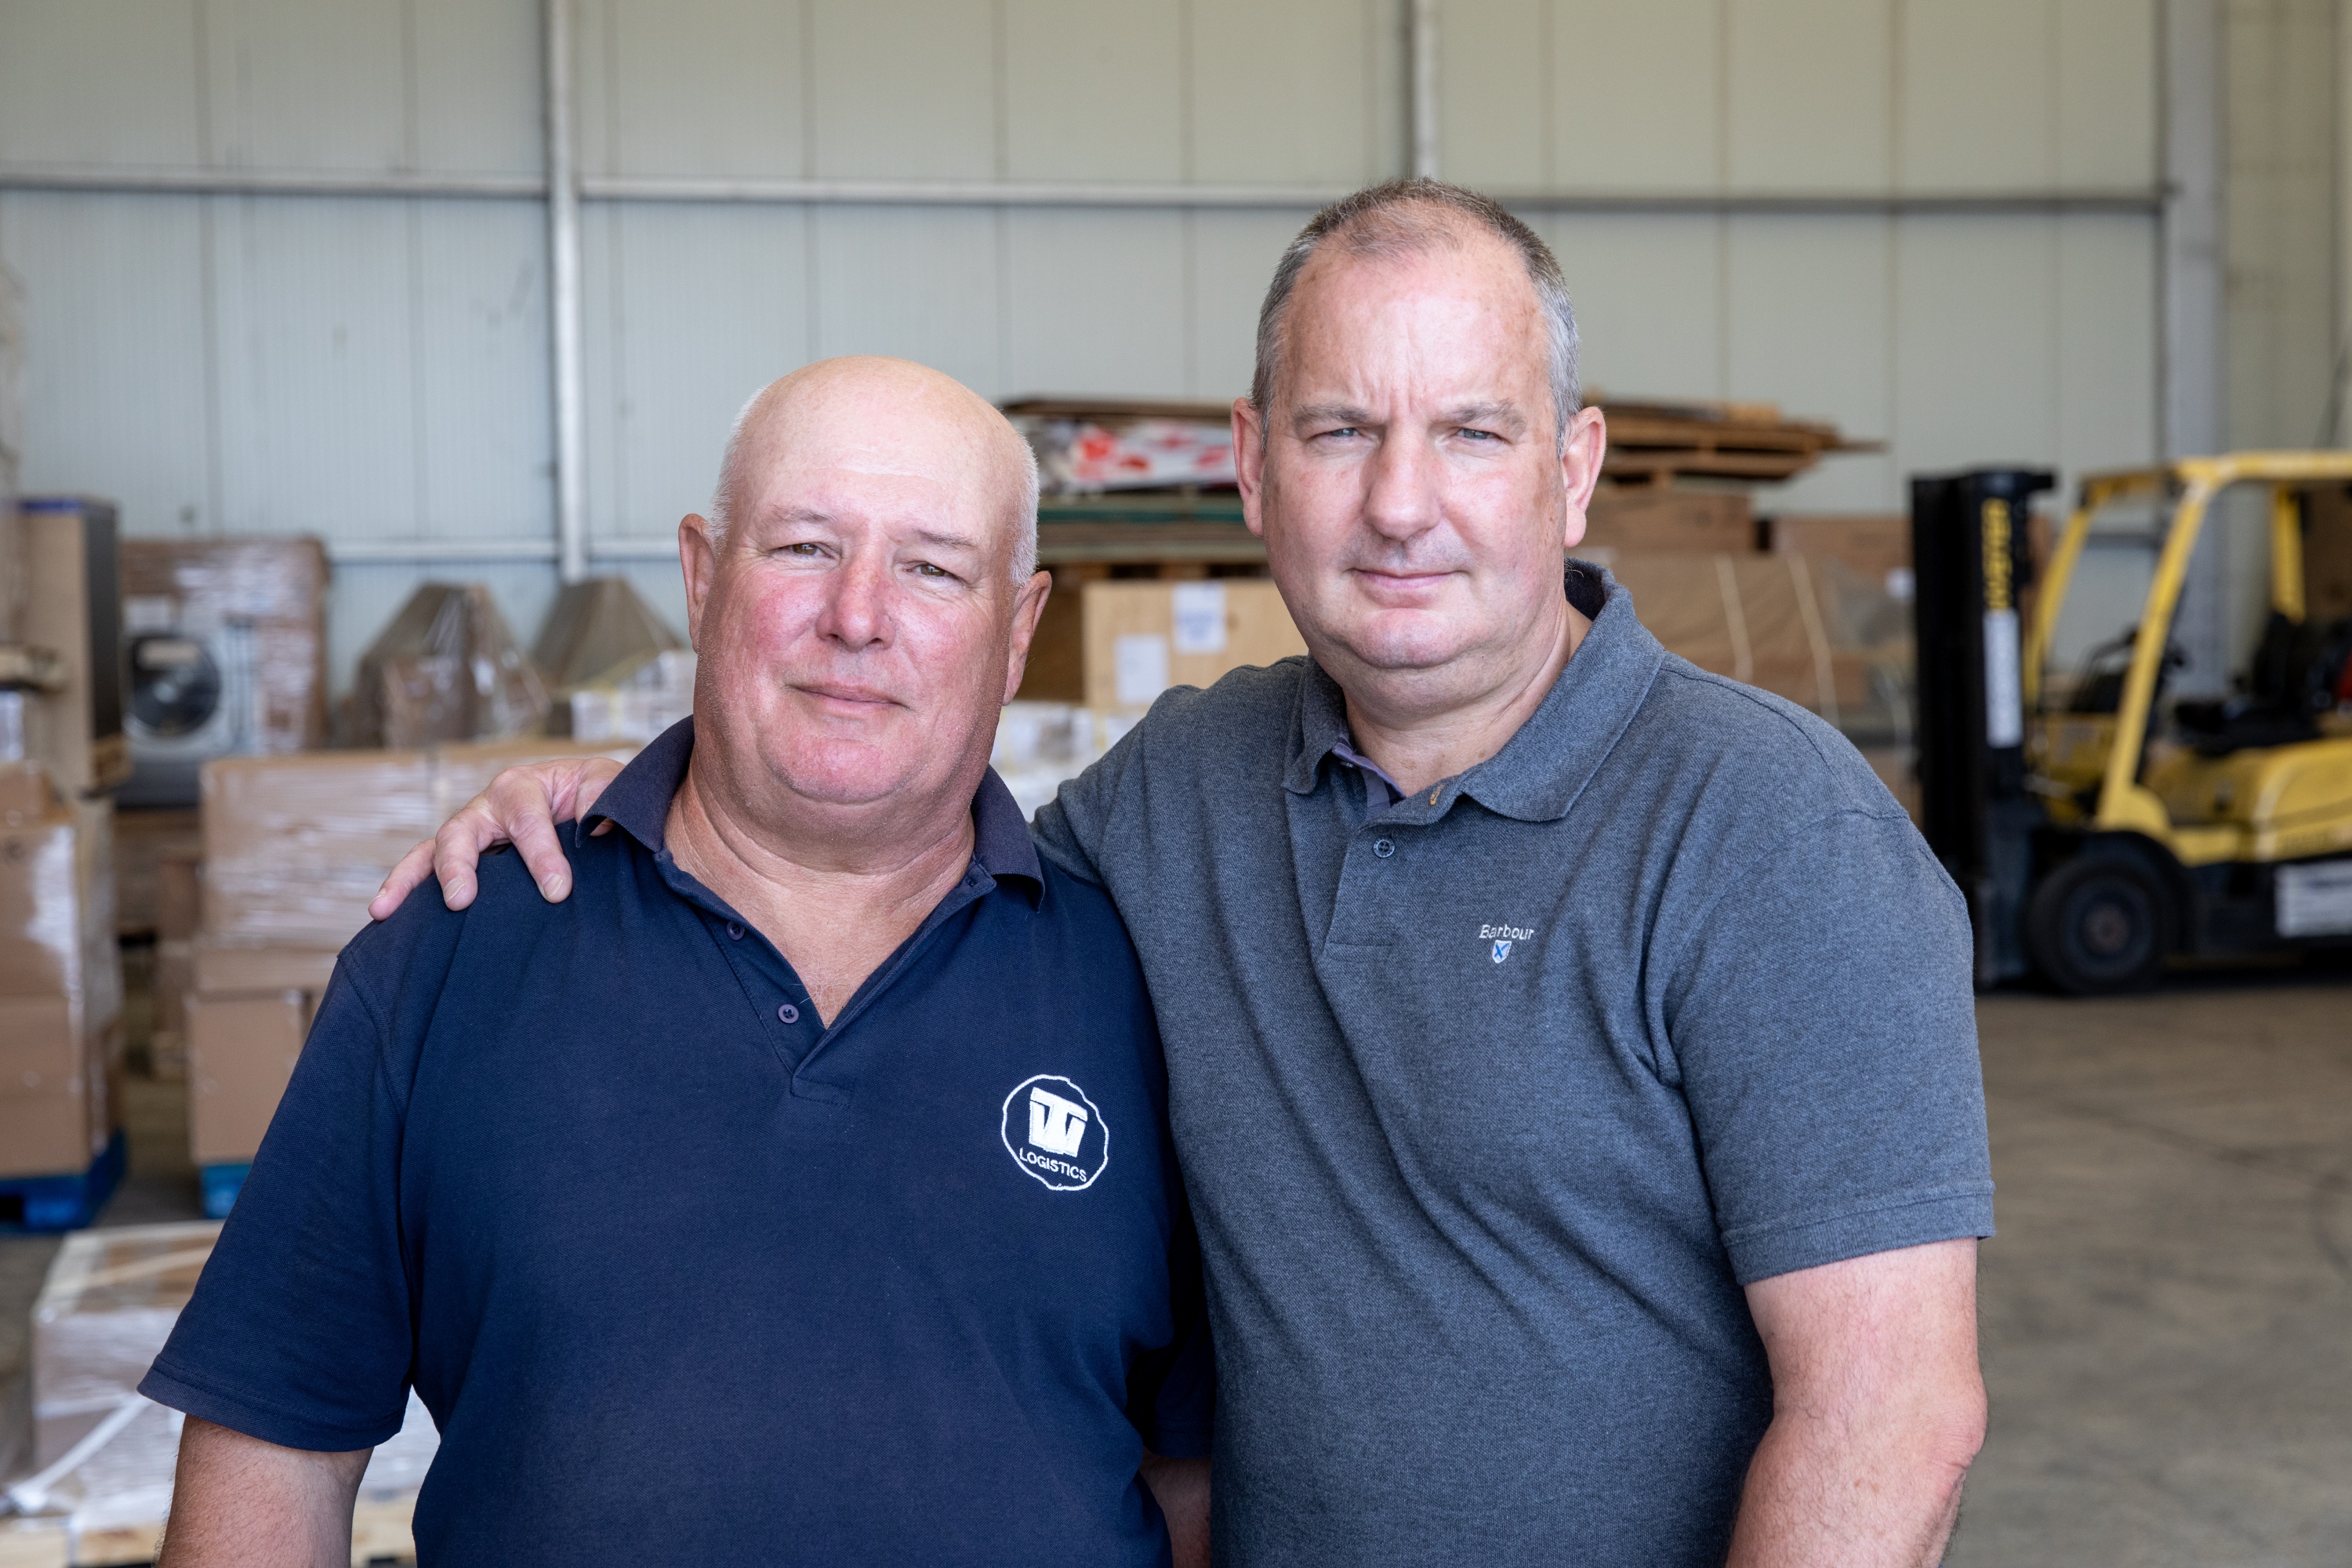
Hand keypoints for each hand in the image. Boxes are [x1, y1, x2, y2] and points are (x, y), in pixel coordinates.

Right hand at [368, 757, 626, 917]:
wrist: (586, 802)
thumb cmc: (594, 794)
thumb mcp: (607, 785)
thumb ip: (605, 796)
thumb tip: (595, 825)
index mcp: (524, 785)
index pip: (528, 823)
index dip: (541, 857)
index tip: (557, 891)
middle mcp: (488, 806)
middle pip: (462, 833)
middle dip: (459, 866)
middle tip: (463, 900)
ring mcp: (470, 831)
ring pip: (432, 851)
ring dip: (409, 879)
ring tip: (386, 908)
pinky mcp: (463, 855)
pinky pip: (426, 868)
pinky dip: (404, 888)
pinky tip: (383, 914)